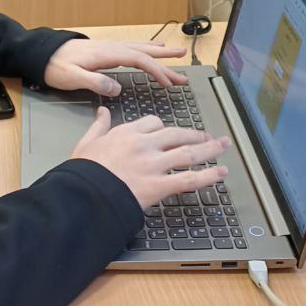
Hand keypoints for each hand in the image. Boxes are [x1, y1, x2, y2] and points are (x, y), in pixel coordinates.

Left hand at [44, 38, 187, 96]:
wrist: (41, 53)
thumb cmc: (55, 67)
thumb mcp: (71, 77)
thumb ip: (94, 82)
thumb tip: (116, 88)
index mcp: (106, 54)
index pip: (138, 60)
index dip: (156, 71)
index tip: (168, 83)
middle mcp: (110, 48)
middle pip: (143, 51)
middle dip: (165, 59)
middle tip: (184, 64)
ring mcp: (108, 47)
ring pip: (139, 48)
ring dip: (158, 52)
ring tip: (176, 54)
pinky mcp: (104, 50)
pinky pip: (131, 48)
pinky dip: (145, 49)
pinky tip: (149, 50)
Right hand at [71, 108, 229, 210]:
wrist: (83, 194)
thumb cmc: (82, 172)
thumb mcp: (86, 143)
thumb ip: (98, 126)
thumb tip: (102, 110)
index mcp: (127, 133)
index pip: (154, 123)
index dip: (165, 128)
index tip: (172, 133)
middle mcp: (144, 145)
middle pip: (177, 134)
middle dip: (196, 134)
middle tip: (209, 136)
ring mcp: (154, 165)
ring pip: (188, 153)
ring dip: (209, 149)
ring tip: (223, 146)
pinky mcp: (159, 185)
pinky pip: (189, 179)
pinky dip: (208, 176)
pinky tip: (221, 172)